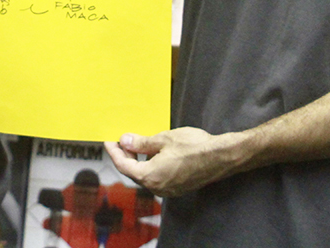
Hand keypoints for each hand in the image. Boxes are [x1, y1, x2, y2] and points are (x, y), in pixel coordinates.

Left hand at [104, 127, 236, 197]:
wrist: (220, 157)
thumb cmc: (194, 146)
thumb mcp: (164, 139)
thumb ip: (141, 143)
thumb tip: (125, 141)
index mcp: (150, 176)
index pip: (123, 165)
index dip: (114, 152)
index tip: (108, 141)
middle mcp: (157, 188)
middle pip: (133, 173)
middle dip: (125, 157)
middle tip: (121, 141)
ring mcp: (168, 190)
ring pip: (145, 176)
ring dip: (138, 162)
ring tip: (137, 145)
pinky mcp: (177, 188)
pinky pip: (157, 179)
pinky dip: (150, 167)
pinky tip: (153, 155)